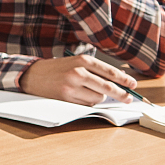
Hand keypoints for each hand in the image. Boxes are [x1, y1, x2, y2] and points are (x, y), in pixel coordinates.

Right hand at [19, 55, 138, 105]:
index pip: (110, 72)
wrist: (31, 75)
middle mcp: (78, 73)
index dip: (124, 80)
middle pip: (108, 87)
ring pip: (98, 98)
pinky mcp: (66, 98)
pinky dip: (87, 102)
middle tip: (128, 98)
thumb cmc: (56, 69)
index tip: (133, 84)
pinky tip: (78, 96)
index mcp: (82, 61)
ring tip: (87, 92)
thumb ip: (95, 70)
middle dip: (121, 94)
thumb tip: (118, 80)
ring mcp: (71, 86)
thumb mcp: (75, 62)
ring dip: (98, 98)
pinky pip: (86, 104)